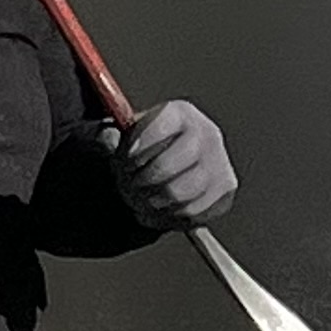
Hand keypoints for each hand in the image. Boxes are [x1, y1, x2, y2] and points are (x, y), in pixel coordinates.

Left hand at [105, 98, 238, 231]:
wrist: (168, 162)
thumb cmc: (142, 147)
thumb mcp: (119, 136)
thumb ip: (106, 135)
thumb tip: (107, 140)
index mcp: (180, 113)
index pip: (160, 126)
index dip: (137, 148)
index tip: (123, 162)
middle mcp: (207, 134)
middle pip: (171, 163)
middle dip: (143, 180)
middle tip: (127, 187)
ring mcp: (220, 162)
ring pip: (183, 192)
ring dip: (153, 202)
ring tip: (137, 200)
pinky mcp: (225, 190)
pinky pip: (195, 212)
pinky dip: (169, 217)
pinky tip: (154, 210)